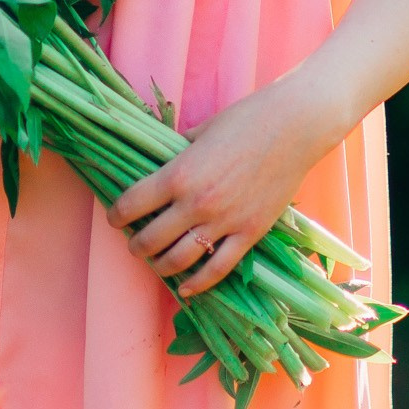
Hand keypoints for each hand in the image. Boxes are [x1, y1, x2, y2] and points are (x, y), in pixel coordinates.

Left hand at [108, 81, 326, 296]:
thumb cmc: (245, 120)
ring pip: (179, 260)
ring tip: (155, 262)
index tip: (114, 218)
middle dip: (135, 245)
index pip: (132, 205)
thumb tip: (162, 162)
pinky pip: (218, 268)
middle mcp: (196, 203)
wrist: (293, 127)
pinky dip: (198, 283)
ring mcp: (224, 222)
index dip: (116, 215)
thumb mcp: (200, 132)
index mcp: (178, 174)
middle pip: (150, 239)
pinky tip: (186, 288)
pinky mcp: (249, 234)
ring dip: (159, 265)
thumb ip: (178, 153)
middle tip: (133, 243)